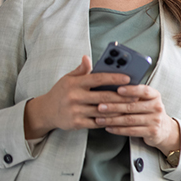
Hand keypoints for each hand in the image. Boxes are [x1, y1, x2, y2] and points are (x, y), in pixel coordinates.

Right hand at [25, 55, 140, 137]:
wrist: (45, 112)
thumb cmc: (61, 92)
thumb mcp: (68, 78)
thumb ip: (81, 70)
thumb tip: (87, 58)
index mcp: (74, 83)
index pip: (97, 78)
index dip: (114, 78)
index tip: (128, 78)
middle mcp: (74, 97)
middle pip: (103, 96)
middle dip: (122, 96)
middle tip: (135, 95)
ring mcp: (75, 111)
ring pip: (102, 111)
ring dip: (118, 109)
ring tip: (130, 107)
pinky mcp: (76, 123)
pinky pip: (97, 122)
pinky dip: (109, 120)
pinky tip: (119, 117)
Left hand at [93, 84, 180, 151]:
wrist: (163, 129)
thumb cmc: (149, 111)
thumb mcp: (146, 100)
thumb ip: (134, 95)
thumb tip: (112, 88)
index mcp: (155, 96)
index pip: (144, 91)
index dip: (131, 90)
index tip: (118, 89)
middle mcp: (157, 107)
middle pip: (133, 106)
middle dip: (114, 106)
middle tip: (100, 106)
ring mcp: (155, 120)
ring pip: (130, 120)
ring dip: (112, 120)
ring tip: (100, 119)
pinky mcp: (152, 132)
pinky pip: (131, 131)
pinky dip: (118, 130)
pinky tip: (108, 127)